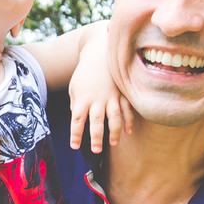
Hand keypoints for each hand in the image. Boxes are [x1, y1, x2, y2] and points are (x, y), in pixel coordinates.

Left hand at [68, 31, 132, 152]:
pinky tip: (128, 131)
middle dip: (96, 137)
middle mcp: (98, 99)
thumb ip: (76, 104)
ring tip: (113, 144)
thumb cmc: (84, 73)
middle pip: (96, 121)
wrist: (100, 53)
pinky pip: (127, 109)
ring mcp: (112, 96)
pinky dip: (129, 121)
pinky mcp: (122, 93)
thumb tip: (79, 119)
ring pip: (114, 117)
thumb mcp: (74, 88)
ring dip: (114, 132)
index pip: (77, 119)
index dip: (76, 134)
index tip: (74, 146)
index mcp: (83, 98)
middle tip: (96, 150)